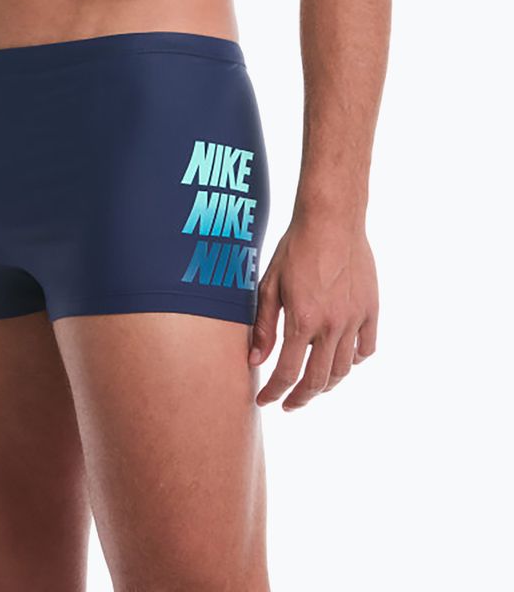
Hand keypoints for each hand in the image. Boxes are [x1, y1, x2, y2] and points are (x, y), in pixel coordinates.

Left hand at [249, 217, 377, 410]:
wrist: (332, 220)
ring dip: (326, 384)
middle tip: (289, 404)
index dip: (274, 392)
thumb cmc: (295, 248)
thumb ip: (264, 326)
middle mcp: (332, 325)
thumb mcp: (270, 285)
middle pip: (318, 380)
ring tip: (313, 386)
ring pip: (343, 369)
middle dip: (300, 398)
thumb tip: (255, 361)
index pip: (286, 372)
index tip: (265, 401)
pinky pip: (366, 348)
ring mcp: (355, 319)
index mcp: (303, 320)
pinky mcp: (371, 310)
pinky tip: (341, 360)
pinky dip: (353, 360)